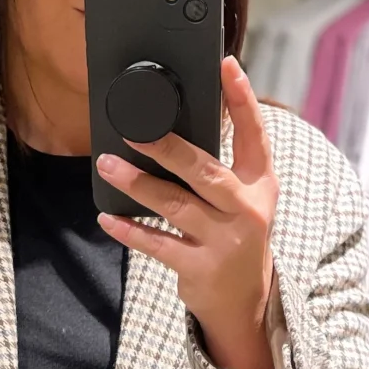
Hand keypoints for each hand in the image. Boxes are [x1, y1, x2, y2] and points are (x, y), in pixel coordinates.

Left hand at [96, 56, 279, 368]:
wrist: (245, 302)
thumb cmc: (236, 236)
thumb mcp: (244, 199)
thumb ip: (221, 166)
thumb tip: (175, 126)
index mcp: (261, 185)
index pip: (255, 135)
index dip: (243, 99)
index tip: (227, 66)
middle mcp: (247, 211)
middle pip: (204, 171)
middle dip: (167, 148)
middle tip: (134, 130)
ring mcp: (224, 242)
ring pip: (175, 206)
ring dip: (137, 185)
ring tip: (107, 166)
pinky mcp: (199, 268)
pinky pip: (158, 244)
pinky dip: (131, 230)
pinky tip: (109, 218)